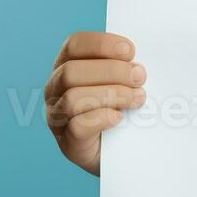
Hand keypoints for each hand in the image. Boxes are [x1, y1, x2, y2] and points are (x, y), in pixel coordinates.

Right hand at [45, 31, 147, 175]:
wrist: (128, 152)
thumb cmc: (128, 109)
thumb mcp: (127, 81)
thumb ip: (128, 66)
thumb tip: (141, 60)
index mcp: (68, 65)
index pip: (74, 44)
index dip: (102, 44)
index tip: (130, 51)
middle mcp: (56, 90)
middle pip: (72, 71)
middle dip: (111, 71)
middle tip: (140, 78)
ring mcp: (58, 118)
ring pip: (72, 98)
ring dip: (111, 94)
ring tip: (137, 99)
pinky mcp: (68, 144)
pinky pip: (77, 126)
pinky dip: (102, 118)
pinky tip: (120, 118)